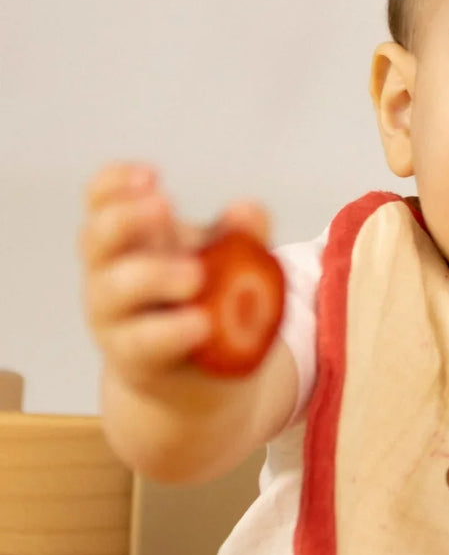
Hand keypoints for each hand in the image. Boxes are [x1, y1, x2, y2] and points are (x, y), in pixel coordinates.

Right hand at [80, 162, 269, 392]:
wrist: (203, 379)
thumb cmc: (208, 304)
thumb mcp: (230, 263)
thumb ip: (243, 236)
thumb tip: (247, 209)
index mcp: (131, 240)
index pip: (102, 201)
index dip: (114, 184)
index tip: (150, 175)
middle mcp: (110, 273)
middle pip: (96, 238)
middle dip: (125, 218)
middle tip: (165, 205)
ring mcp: (115, 318)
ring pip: (113, 289)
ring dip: (152, 274)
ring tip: (196, 275)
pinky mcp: (135, 359)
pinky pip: (143, 342)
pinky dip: (171, 331)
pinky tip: (201, 323)